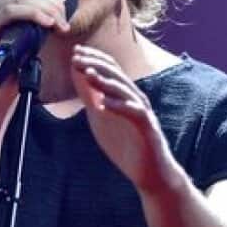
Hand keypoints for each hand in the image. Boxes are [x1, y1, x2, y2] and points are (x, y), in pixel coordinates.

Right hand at [0, 0, 70, 100]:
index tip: (63, 1)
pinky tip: (48, 23)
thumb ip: (37, 13)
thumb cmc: (18, 63)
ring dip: (47, 8)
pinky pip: (11, 10)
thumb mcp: (31, 32)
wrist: (0, 92)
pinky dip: (34, 13)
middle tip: (64, 18)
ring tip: (60, 25)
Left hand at [70, 45, 179, 193]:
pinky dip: (118, 106)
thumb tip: (78, 74)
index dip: (93, 58)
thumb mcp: (101, 118)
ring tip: (88, 74)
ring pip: (125, 91)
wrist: (151, 174)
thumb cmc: (127, 145)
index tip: (75, 51)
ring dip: (105, 82)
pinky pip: (134, 113)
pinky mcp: (148, 128)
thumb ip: (91, 96)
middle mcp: (136, 99)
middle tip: (77, 57)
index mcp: (125, 95)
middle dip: (96, 64)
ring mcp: (143, 112)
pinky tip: (103, 103)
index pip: (111, 69)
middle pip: (117, 75)